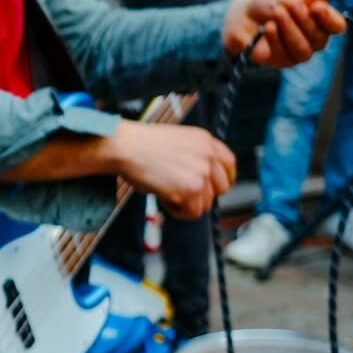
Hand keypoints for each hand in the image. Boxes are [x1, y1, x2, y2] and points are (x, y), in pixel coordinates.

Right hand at [108, 121, 235, 218]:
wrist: (123, 146)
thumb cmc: (139, 146)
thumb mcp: (176, 141)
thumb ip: (195, 155)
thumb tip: (202, 180)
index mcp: (205, 140)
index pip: (229, 164)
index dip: (221, 180)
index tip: (210, 188)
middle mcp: (208, 155)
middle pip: (221, 188)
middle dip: (202, 194)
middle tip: (179, 192)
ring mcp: (202, 172)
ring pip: (206, 203)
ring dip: (185, 203)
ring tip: (164, 190)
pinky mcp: (192, 190)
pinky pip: (193, 213)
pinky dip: (177, 211)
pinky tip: (163, 198)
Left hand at [224, 0, 344, 67]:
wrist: (243, 15)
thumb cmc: (270, 5)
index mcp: (321, 23)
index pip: (337, 26)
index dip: (330, 18)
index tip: (316, 6)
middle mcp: (313, 41)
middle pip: (320, 39)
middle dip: (305, 21)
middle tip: (292, 7)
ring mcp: (296, 54)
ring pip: (303, 50)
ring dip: (290, 31)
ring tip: (278, 14)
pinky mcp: (278, 61)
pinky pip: (282, 55)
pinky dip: (276, 39)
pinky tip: (268, 27)